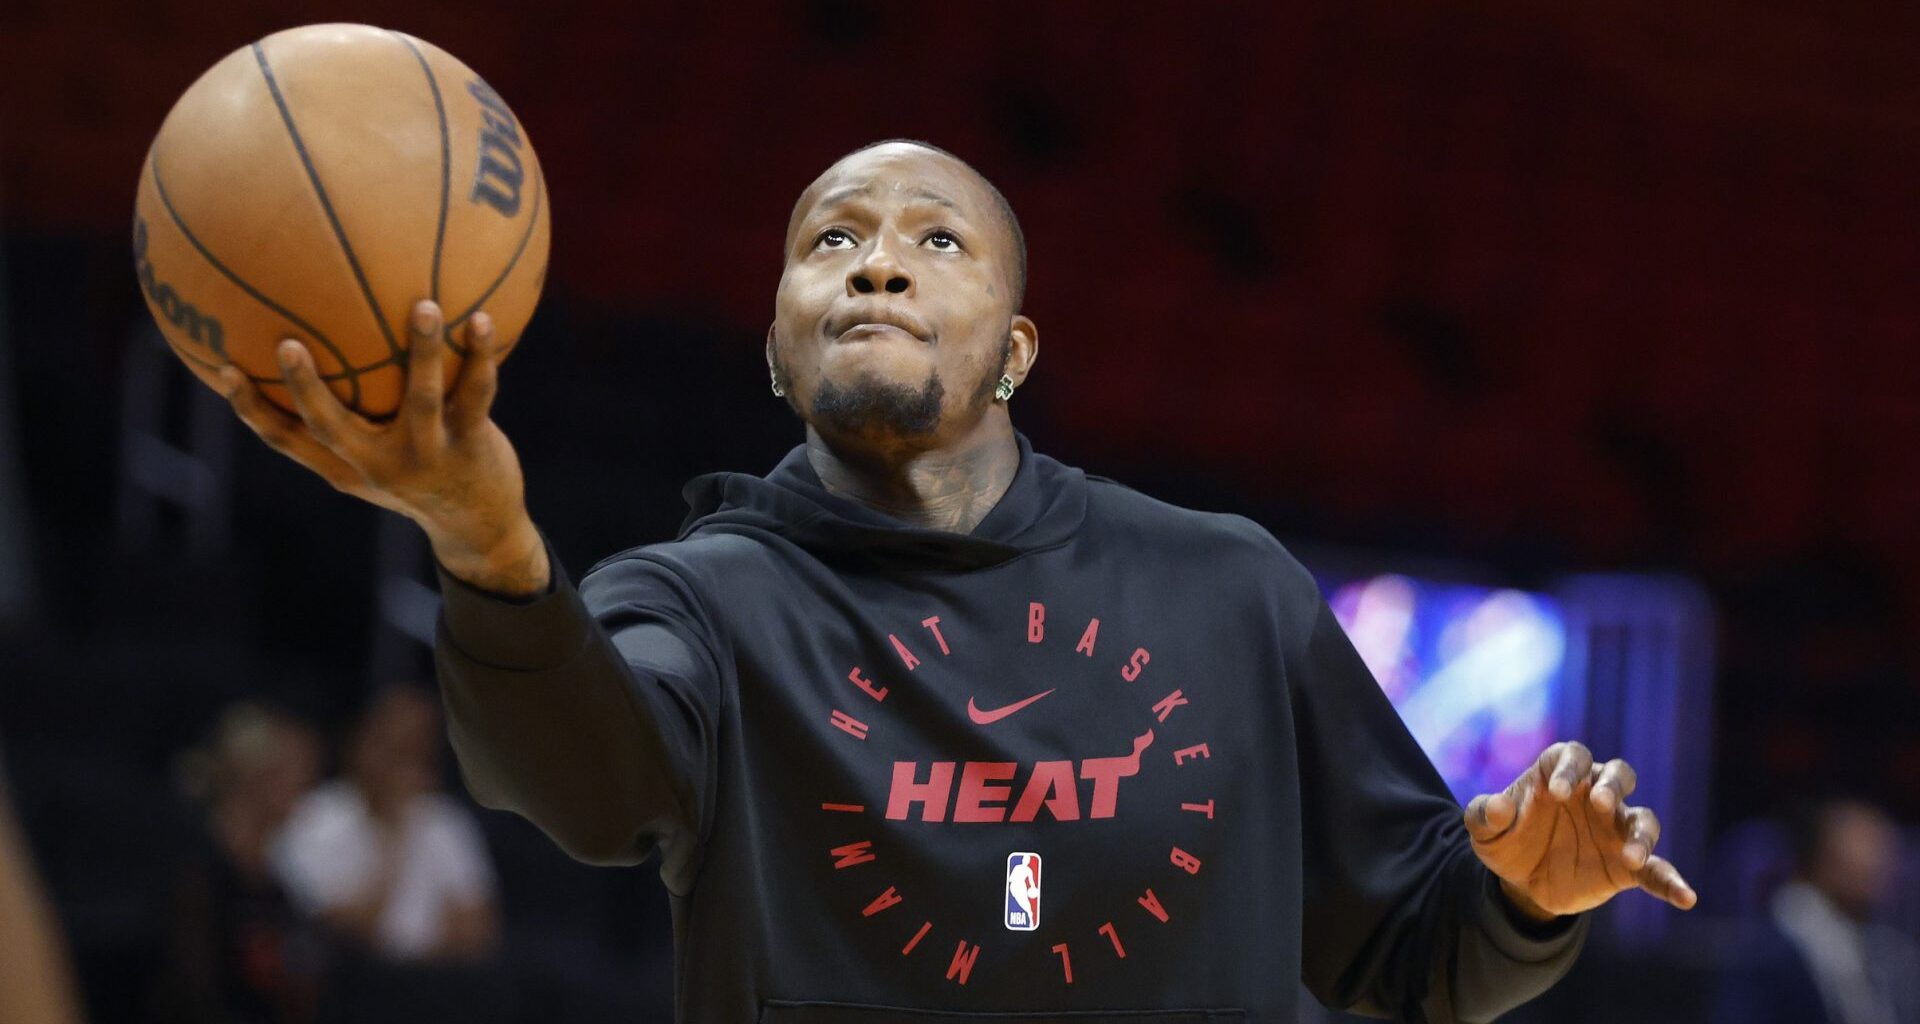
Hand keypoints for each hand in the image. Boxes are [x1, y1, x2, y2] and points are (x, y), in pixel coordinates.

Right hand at [216, 301, 547, 593]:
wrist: (480, 530)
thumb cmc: (419, 478)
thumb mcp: (377, 462)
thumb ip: (350, 422)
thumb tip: (323, 353)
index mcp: (348, 465)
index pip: (288, 441)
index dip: (253, 411)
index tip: (223, 369)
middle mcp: (380, 464)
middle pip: (332, 427)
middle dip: (306, 389)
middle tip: (287, 344)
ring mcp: (427, 457)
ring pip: (420, 399)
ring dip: (423, 351)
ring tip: (426, 306)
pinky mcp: (471, 447)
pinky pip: (476, 393)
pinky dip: (480, 356)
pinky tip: (482, 320)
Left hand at [1464, 741, 1695, 919]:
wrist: (1519, 881)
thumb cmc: (1506, 840)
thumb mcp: (1484, 830)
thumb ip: (1485, 814)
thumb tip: (1500, 806)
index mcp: (1559, 774)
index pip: (1573, 756)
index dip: (1569, 768)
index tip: (1556, 791)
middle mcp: (1594, 795)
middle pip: (1618, 775)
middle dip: (1612, 786)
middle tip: (1599, 802)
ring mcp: (1615, 829)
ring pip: (1643, 820)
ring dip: (1640, 836)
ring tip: (1630, 856)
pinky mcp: (1627, 866)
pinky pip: (1656, 870)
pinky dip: (1672, 881)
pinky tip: (1686, 897)